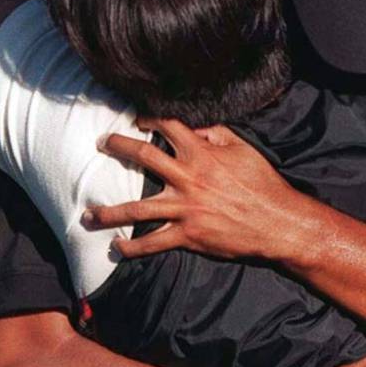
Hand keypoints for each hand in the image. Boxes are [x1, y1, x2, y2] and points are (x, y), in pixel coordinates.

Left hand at [82, 117, 311, 260]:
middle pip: (143, 157)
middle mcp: (188, 179)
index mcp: (202, 154)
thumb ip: (217, 134)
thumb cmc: (262, 183)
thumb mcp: (243, 149)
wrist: (276, 222)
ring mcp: (185, 209)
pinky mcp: (188, 235)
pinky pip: (153, 242)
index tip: (137, 119)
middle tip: (101, 143)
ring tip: (89, 214)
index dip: (150, 118)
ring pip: (137, 209)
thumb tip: (195, 127)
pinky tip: (117, 248)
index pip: (169, 126)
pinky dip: (133, 248)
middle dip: (118, 147)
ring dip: (109, 212)